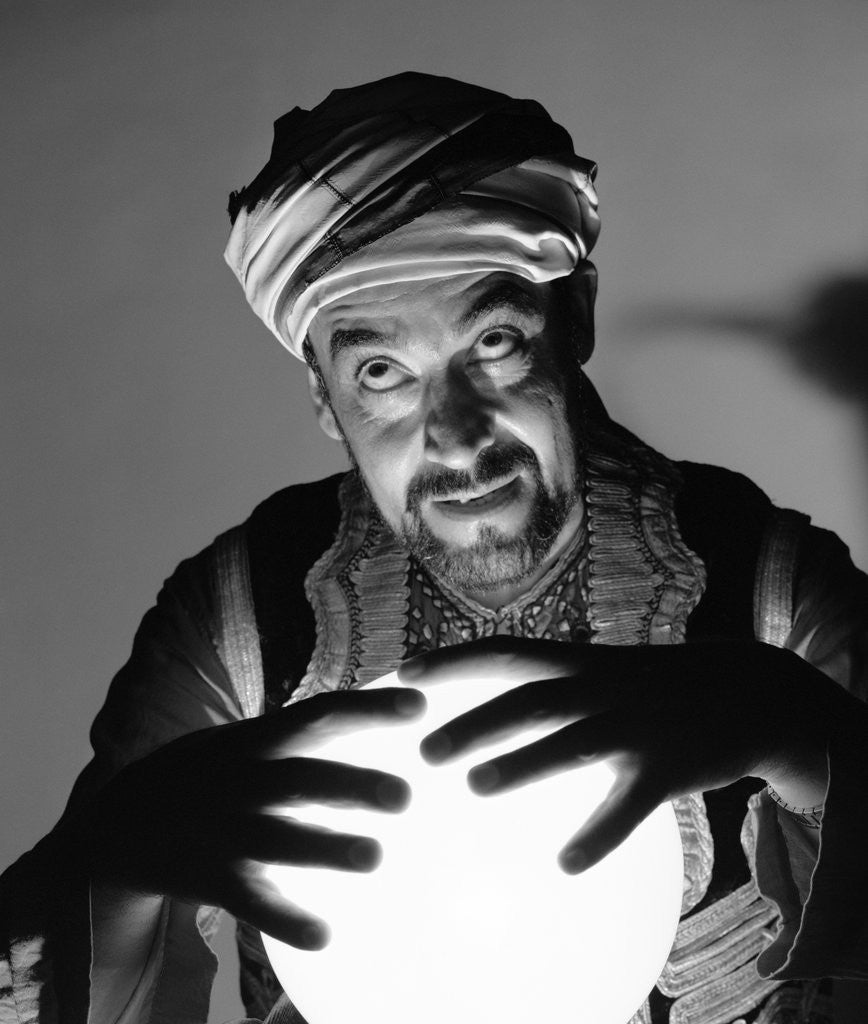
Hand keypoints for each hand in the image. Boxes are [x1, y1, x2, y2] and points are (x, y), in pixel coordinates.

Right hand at [77, 687, 424, 946]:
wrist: (116, 824)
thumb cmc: (206, 775)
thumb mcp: (241, 742)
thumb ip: (296, 734)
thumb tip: (372, 723)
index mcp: (254, 740)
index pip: (318, 715)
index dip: (366, 709)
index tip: (419, 707)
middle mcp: (239, 780)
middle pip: (299, 779)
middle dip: (349, 785)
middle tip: (404, 796)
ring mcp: (221, 830)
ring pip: (276, 840)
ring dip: (324, 849)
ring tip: (374, 857)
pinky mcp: (207, 877)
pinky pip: (248, 901)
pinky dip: (285, 918)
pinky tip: (325, 935)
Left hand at [399, 637, 834, 872]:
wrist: (750, 690)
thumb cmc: (661, 686)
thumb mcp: (609, 668)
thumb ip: (558, 679)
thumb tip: (498, 696)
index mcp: (582, 663)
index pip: (507, 652)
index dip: (456, 660)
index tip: (404, 672)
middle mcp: (603, 687)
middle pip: (530, 700)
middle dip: (476, 722)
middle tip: (424, 752)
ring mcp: (637, 725)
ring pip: (573, 742)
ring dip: (524, 763)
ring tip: (474, 788)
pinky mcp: (670, 766)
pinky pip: (630, 804)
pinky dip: (599, 833)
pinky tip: (566, 863)